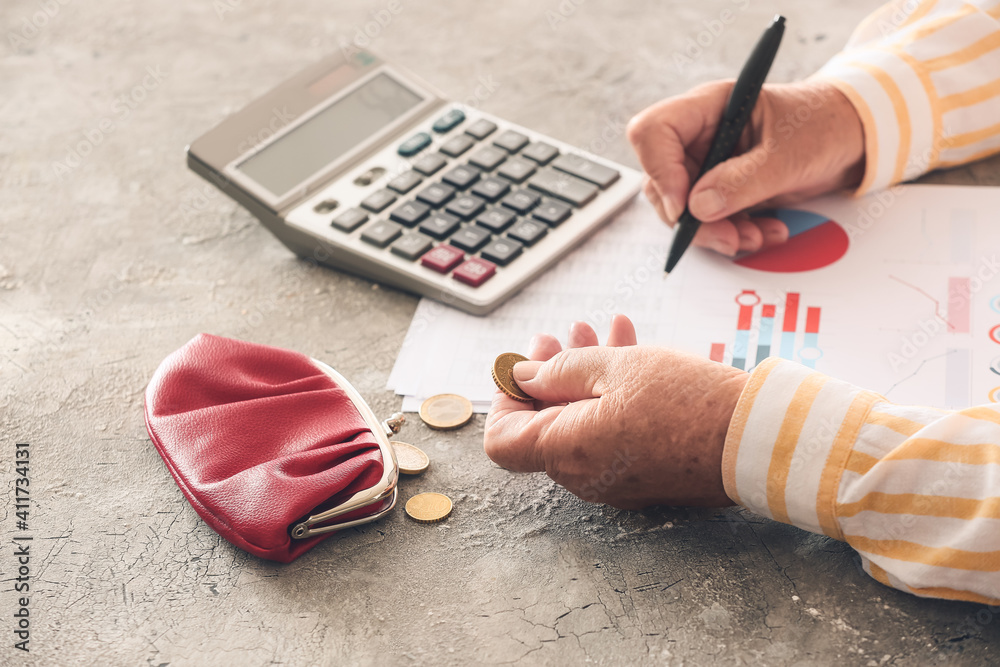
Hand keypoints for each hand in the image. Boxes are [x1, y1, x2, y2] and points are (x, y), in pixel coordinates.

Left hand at [483, 315, 748, 508]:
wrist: (756, 439)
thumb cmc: (687, 401)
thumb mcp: (615, 367)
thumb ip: (558, 371)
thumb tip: (522, 376)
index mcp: (565, 452)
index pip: (501, 441)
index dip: (504, 400)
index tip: (520, 367)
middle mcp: (583, 476)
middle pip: (543, 427)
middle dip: (548, 374)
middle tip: (561, 334)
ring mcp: (614, 480)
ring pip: (580, 425)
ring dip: (583, 376)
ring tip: (598, 330)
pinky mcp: (643, 476)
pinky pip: (610, 436)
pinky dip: (609, 397)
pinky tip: (627, 350)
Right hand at [627, 79, 864, 255]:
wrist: (855, 140)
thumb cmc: (824, 126)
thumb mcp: (787, 155)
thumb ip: (741, 181)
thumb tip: (698, 207)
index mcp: (710, 107)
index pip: (653, 131)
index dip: (659, 170)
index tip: (683, 206)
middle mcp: (701, 135)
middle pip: (662, 180)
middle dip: (691, 217)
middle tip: (726, 236)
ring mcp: (709, 164)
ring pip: (683, 208)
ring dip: (715, 232)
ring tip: (756, 237)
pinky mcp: (723, 190)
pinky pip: (709, 220)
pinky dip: (733, 234)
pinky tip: (766, 232)